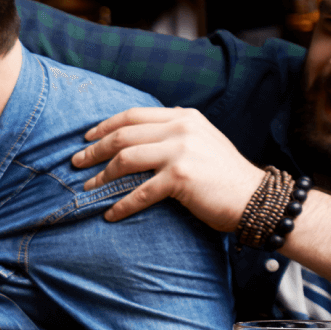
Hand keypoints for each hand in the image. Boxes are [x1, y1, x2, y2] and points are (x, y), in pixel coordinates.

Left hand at [71, 107, 264, 230]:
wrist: (254, 197)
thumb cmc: (224, 175)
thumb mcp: (201, 140)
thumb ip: (174, 132)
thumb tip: (139, 136)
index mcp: (183, 116)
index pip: (133, 115)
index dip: (104, 126)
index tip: (87, 138)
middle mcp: (180, 128)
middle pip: (123, 135)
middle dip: (94, 150)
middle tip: (75, 163)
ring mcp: (181, 151)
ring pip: (126, 159)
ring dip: (101, 176)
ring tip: (87, 189)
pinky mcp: (181, 177)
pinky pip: (140, 192)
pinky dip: (121, 205)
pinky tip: (110, 214)